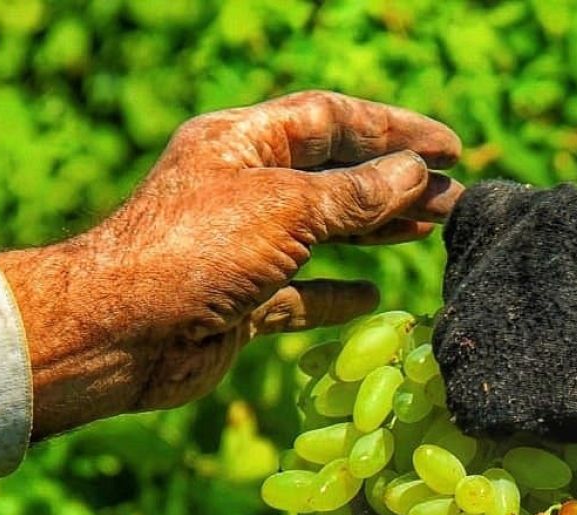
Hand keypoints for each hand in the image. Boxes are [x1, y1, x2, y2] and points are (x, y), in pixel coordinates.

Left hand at [0, 90, 462, 438]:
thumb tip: (417, 176)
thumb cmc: (196, 253)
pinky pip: (300, 292)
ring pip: (324, 231)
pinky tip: (370, 296)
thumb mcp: (287, 209)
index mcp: (244, 142)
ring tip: (431, 231)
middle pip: (334, 176)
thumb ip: (356, 195)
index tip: (449, 149)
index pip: (331, 120)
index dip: (394, 130)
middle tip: (455, 199)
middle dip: (396, 184)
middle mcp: (244, 188)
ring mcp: (243, 246)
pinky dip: (336, 294)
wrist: (121, 333)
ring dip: (377, 231)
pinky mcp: (242, 300)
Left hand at [434, 181, 576, 450]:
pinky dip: (504, 415)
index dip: (497, 268)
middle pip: (458, 303)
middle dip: (494, 323)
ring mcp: (469, 331)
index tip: (539, 289)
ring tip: (557, 376)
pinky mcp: (480, 394)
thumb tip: (514, 264)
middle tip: (556, 343)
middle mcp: (470, 267)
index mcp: (495, 213)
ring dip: (495, 371)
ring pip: (457, 358)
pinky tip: (552, 407)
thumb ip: (537, 235)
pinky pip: (471, 408)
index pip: (465, 240)